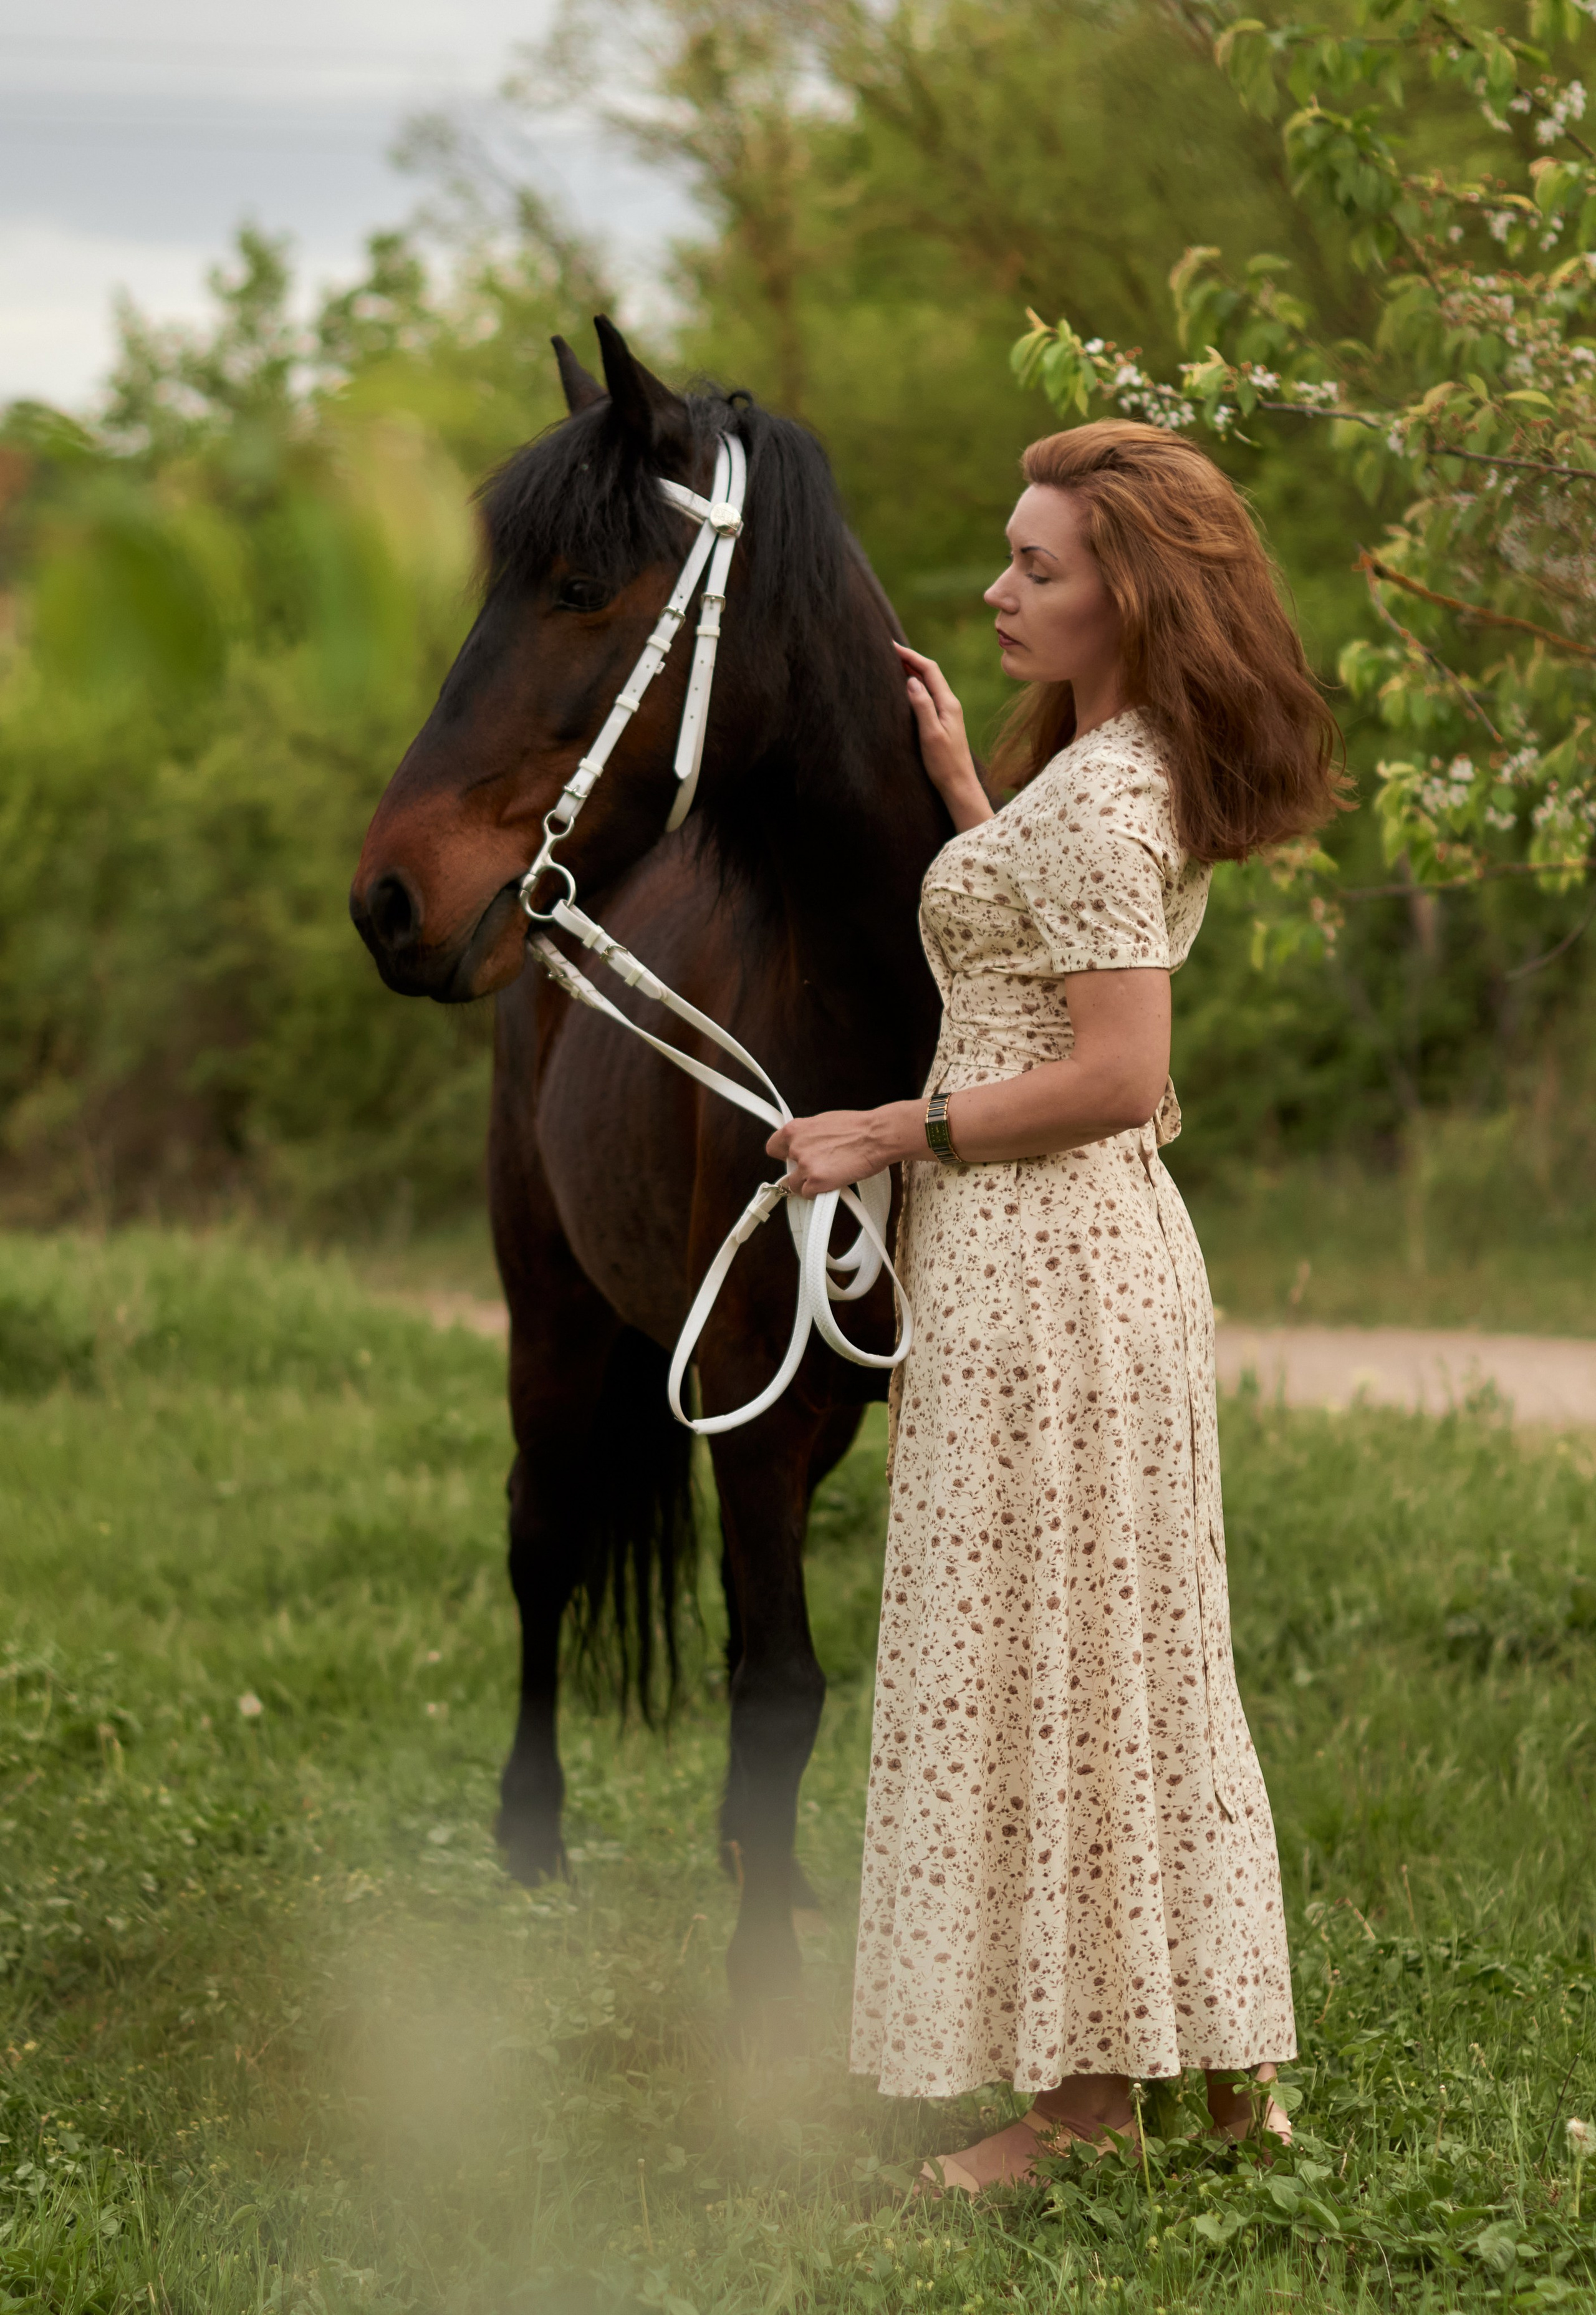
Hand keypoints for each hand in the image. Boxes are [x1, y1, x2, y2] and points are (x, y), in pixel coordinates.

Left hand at [766, 1109, 888, 1197]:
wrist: (876, 1136)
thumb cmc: (857, 1128)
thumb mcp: (823, 1122)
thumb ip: (808, 1135)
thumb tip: (804, 1143)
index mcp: (795, 1130)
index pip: (773, 1148)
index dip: (784, 1156)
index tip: (792, 1160)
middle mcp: (796, 1147)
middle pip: (787, 1169)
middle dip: (800, 1170)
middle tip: (819, 1167)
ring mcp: (805, 1166)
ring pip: (795, 1185)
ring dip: (809, 1183)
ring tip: (829, 1176)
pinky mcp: (816, 1182)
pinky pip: (808, 1195)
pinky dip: (819, 1193)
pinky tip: (832, 1184)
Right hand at [893, 640, 988, 825]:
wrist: (959, 786)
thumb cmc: (944, 764)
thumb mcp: (930, 734)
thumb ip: (922, 705)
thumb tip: (912, 680)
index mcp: (948, 703)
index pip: (929, 670)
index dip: (911, 655)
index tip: (891, 646)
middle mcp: (950, 704)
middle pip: (930, 673)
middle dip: (910, 659)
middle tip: (889, 650)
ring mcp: (948, 712)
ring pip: (930, 683)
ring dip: (913, 670)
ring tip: (894, 662)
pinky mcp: (943, 722)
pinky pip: (929, 695)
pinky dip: (916, 685)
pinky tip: (907, 688)